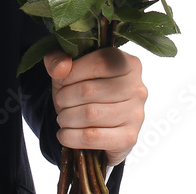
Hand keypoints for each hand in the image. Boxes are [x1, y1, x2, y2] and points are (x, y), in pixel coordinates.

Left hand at [43, 47, 146, 166]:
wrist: (95, 123)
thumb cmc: (83, 87)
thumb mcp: (67, 68)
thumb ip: (57, 59)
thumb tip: (61, 67)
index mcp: (129, 63)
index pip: (98, 63)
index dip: (72, 72)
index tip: (60, 80)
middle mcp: (138, 88)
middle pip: (89, 90)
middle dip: (65, 97)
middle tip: (59, 101)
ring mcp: (136, 115)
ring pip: (90, 114)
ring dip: (66, 117)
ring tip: (62, 117)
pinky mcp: (129, 138)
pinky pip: (93, 137)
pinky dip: (71, 136)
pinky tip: (64, 134)